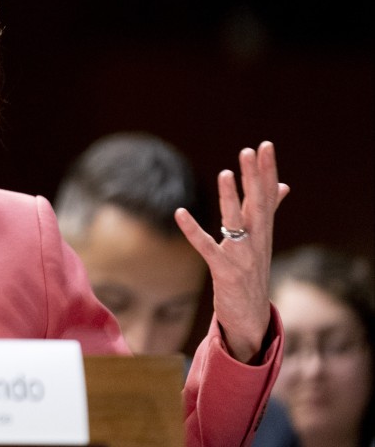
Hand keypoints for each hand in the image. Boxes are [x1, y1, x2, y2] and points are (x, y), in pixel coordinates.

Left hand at [174, 141, 289, 362]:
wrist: (252, 316)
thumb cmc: (254, 272)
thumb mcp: (262, 239)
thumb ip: (269, 210)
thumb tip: (282, 185)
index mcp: (264, 231)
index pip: (267, 195)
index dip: (267, 170)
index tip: (265, 145)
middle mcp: (257, 241)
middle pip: (256, 204)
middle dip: (253, 177)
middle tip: (249, 151)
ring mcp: (242, 257)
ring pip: (236, 223)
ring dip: (230, 199)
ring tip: (225, 174)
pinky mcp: (224, 271)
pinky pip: (207, 248)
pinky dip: (193, 230)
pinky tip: (179, 213)